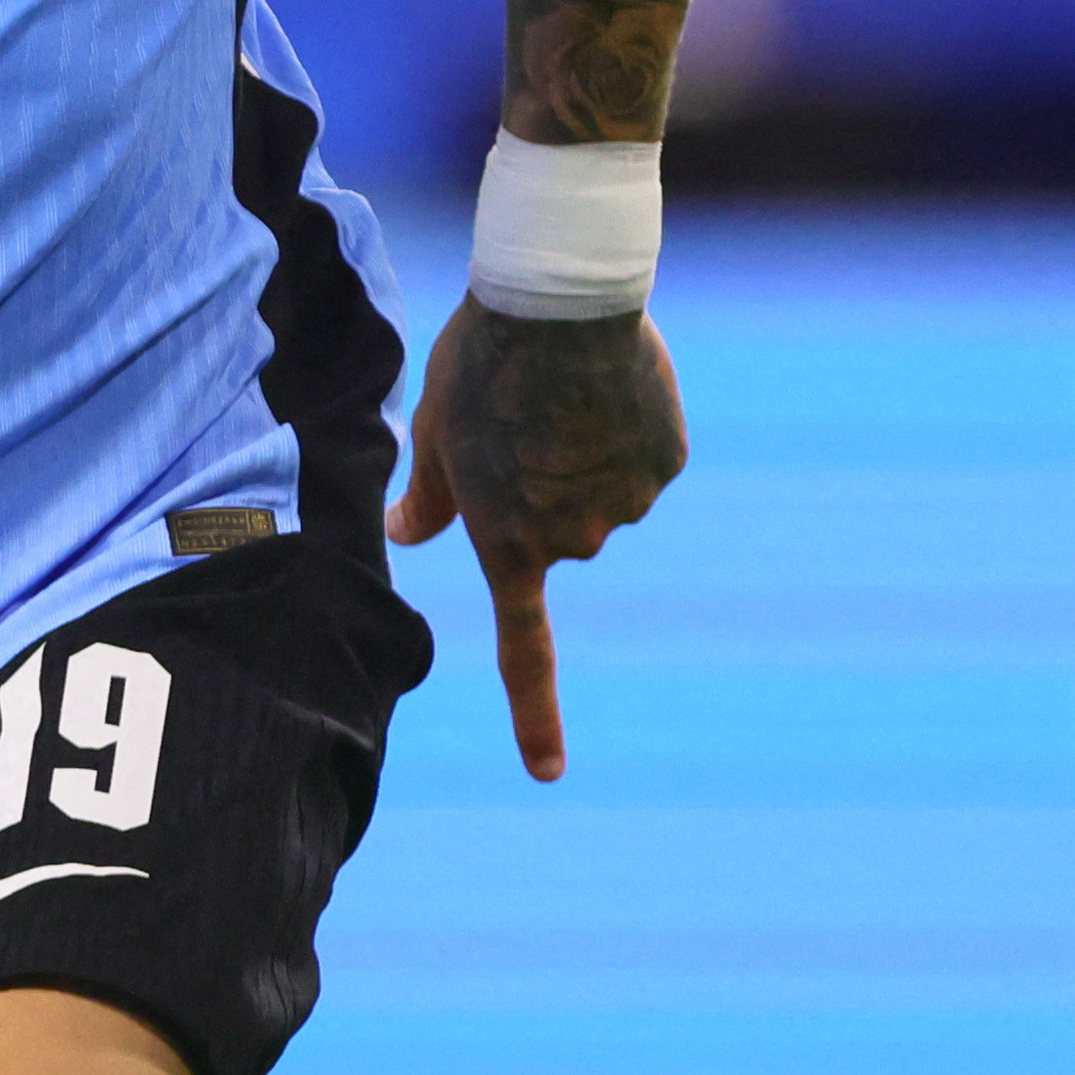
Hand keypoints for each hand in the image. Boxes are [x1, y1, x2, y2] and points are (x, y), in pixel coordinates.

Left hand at [390, 298, 686, 781]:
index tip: (546, 775)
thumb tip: (407, 532)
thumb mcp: (435, 429)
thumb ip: (433, 495)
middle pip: (558, 532)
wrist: (557, 299)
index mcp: (506, 541)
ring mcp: (626, 504)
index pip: (524, 648)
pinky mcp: (667, 462)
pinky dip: (624, 427)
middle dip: (539, 489)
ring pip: (603, 492)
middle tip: (518, 418)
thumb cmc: (476, 361)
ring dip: (582, 454)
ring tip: (555, 389)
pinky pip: (641, 456)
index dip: (532, 715)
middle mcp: (572, 539)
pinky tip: (602, 382)